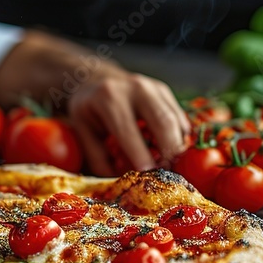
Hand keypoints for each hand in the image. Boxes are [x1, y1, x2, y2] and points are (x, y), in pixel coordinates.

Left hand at [67, 71, 189, 174]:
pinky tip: (165, 148)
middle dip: (169, 152)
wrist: (98, 80)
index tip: (148, 174)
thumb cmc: (88, 110)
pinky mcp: (165, 92)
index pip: (129, 131)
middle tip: (165, 173)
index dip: (140, 155)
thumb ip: (98, 157)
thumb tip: (118, 182)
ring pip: (177, 122)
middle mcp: (136, 88)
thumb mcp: (82, 130)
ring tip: (165, 163)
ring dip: (176, 147)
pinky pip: (180, 119)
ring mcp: (154, 88)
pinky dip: (178, 138)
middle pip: (164, 123)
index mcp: (109, 98)